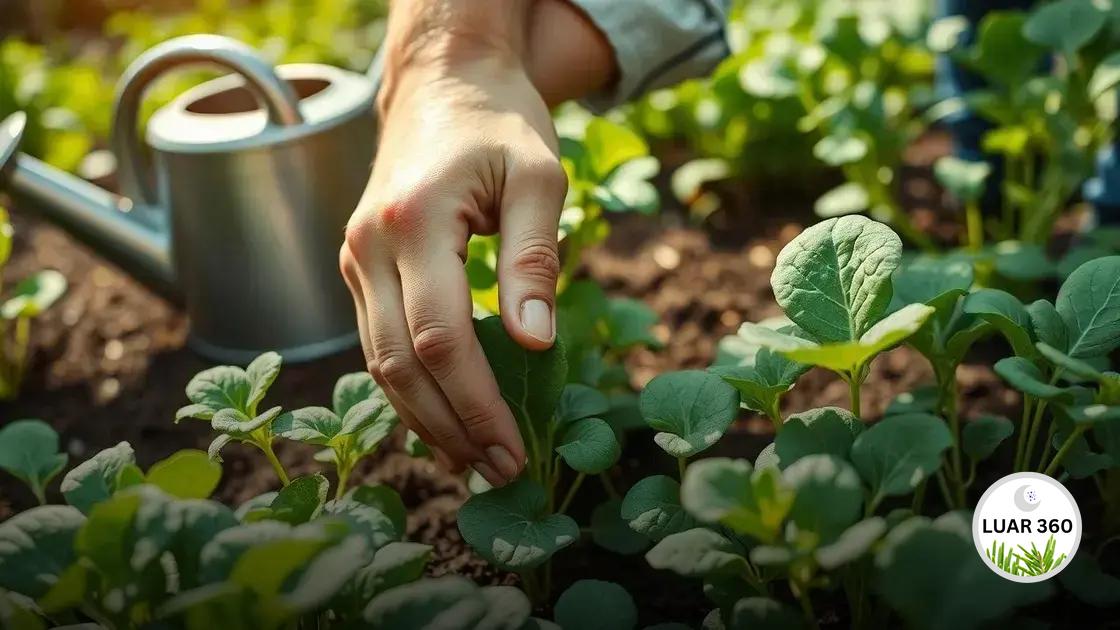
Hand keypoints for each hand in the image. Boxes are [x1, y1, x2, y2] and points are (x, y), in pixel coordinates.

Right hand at [340, 43, 568, 490]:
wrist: (440, 82)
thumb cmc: (498, 124)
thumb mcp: (537, 177)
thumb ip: (534, 258)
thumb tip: (534, 343)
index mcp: (413, 221)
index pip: (440, 337)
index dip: (476, 403)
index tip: (516, 448)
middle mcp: (368, 245)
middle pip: (400, 364)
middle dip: (452, 428)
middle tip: (503, 471)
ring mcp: (355, 259)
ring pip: (379, 364)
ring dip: (426, 420)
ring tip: (477, 461)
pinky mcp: (358, 268)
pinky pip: (377, 343)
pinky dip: (410, 390)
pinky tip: (445, 420)